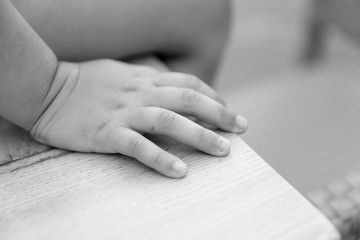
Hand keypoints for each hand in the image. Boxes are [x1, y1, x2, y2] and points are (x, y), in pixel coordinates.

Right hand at [30, 59, 246, 177]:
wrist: (47, 88)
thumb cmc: (85, 82)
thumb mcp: (122, 74)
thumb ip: (146, 81)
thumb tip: (170, 91)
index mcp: (144, 78)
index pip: (188, 84)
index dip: (213, 96)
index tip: (228, 110)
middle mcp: (140, 92)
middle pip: (189, 99)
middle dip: (219, 114)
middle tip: (242, 128)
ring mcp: (124, 112)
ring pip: (170, 121)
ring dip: (200, 136)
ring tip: (224, 151)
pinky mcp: (107, 133)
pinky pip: (139, 146)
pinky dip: (161, 158)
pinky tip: (181, 171)